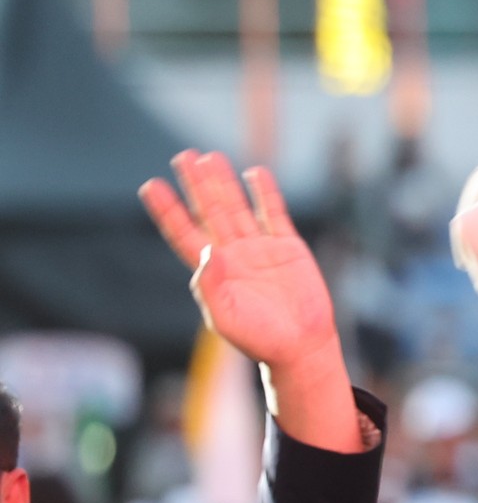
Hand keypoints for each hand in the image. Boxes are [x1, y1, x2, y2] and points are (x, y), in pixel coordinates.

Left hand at [140, 151, 361, 452]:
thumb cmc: (260, 339)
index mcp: (212, 271)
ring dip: (223, 183)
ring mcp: (260, 249)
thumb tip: (207, 251)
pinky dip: (265, 193)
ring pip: (237, 207)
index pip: (183, 232)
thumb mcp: (226, 317)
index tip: (151, 186)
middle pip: (209, 211)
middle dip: (195, 185)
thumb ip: (211, 287)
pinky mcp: (288, 248)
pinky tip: (255, 173)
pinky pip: (274, 214)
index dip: (167, 210)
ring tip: (210, 157)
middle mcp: (232, 254)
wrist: (302, 346)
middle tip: (183, 156)